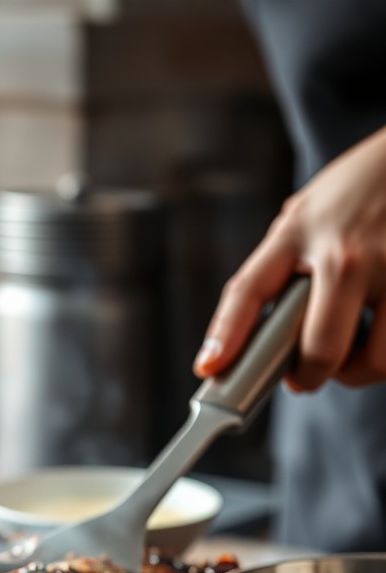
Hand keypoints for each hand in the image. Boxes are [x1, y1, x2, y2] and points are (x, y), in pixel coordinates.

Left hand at [194, 125, 385, 390]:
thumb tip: (243, 334)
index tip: (209, 369)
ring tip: (350, 355)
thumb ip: (280, 264)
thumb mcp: (306, 214)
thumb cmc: (358, 191)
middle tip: (302, 377)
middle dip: (307, 377)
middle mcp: (344, 253)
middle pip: (319, 347)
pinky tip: (379, 330)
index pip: (248, 290)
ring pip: (372, 359)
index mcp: (299, 233)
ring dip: (356, 371)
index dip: (224, 336)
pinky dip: (385, 352)